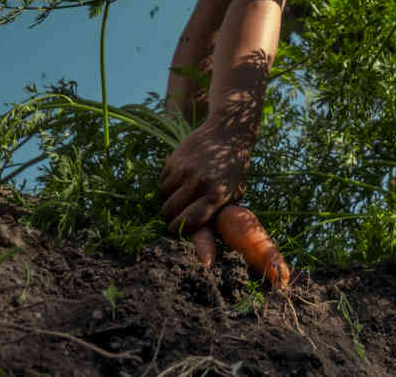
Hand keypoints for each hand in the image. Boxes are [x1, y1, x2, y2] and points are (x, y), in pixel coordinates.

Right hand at [160, 121, 249, 267]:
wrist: (228, 134)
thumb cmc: (233, 173)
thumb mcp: (232, 197)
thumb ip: (216, 223)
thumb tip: (206, 261)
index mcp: (217, 195)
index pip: (189, 223)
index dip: (180, 231)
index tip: (178, 232)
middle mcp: (200, 182)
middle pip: (170, 213)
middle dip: (172, 219)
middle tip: (179, 216)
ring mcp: (185, 170)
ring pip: (164, 199)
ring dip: (169, 202)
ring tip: (185, 195)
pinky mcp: (174, 160)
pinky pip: (162, 183)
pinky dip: (167, 187)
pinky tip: (182, 180)